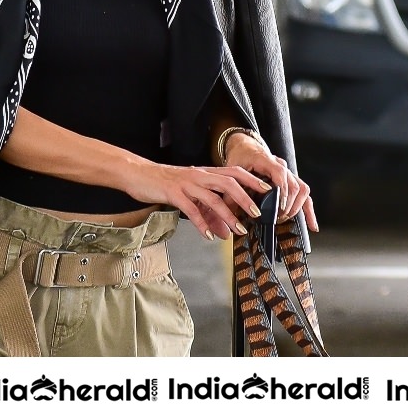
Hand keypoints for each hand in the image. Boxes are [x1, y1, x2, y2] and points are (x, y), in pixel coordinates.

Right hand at [119, 161, 273, 241]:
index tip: (268, 191)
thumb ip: (209, 213)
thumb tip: (226, 233)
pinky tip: (209, 235)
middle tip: (257, 214)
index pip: (234, 172)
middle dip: (245, 198)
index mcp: (205, 172)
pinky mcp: (173, 193)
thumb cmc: (165, 183)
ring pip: (212, 197)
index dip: (252, 180)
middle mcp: (199, 175)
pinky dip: (202, 223)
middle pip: (228, 183)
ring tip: (237, 230)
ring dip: (226, 215)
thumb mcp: (190, 196)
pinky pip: (191, 209)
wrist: (139, 173)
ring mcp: (186, 184)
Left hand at [223, 132, 318, 232]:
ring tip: (285, 217)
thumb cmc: (240, 157)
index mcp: (266, 159)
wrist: (246, 147)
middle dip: (288, 204)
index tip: (280, 205)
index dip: (282, 190)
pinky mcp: (291, 180)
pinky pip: (304, 195)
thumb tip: (228, 211)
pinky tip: (312, 225)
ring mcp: (288, 172)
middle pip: (293, 184)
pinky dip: (309, 211)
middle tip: (277, 216)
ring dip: (297, 206)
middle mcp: (280, 165)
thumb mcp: (232, 171)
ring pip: (302, 188)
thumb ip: (231, 190)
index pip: (280, 172)